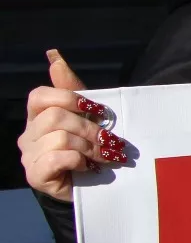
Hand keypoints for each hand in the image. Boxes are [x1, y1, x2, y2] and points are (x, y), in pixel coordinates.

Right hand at [17, 50, 128, 202]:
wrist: (92, 186)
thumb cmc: (89, 147)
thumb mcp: (86, 115)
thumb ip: (71, 88)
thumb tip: (54, 56)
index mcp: (37, 116)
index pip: (40, 96)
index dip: (69, 98)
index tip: (98, 110)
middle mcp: (28, 135)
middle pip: (55, 117)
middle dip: (89, 128)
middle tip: (109, 141)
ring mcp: (29, 156)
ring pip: (59, 138)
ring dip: (89, 147)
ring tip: (103, 156)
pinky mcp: (35, 175)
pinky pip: (56, 158)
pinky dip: (78, 160)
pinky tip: (87, 167)